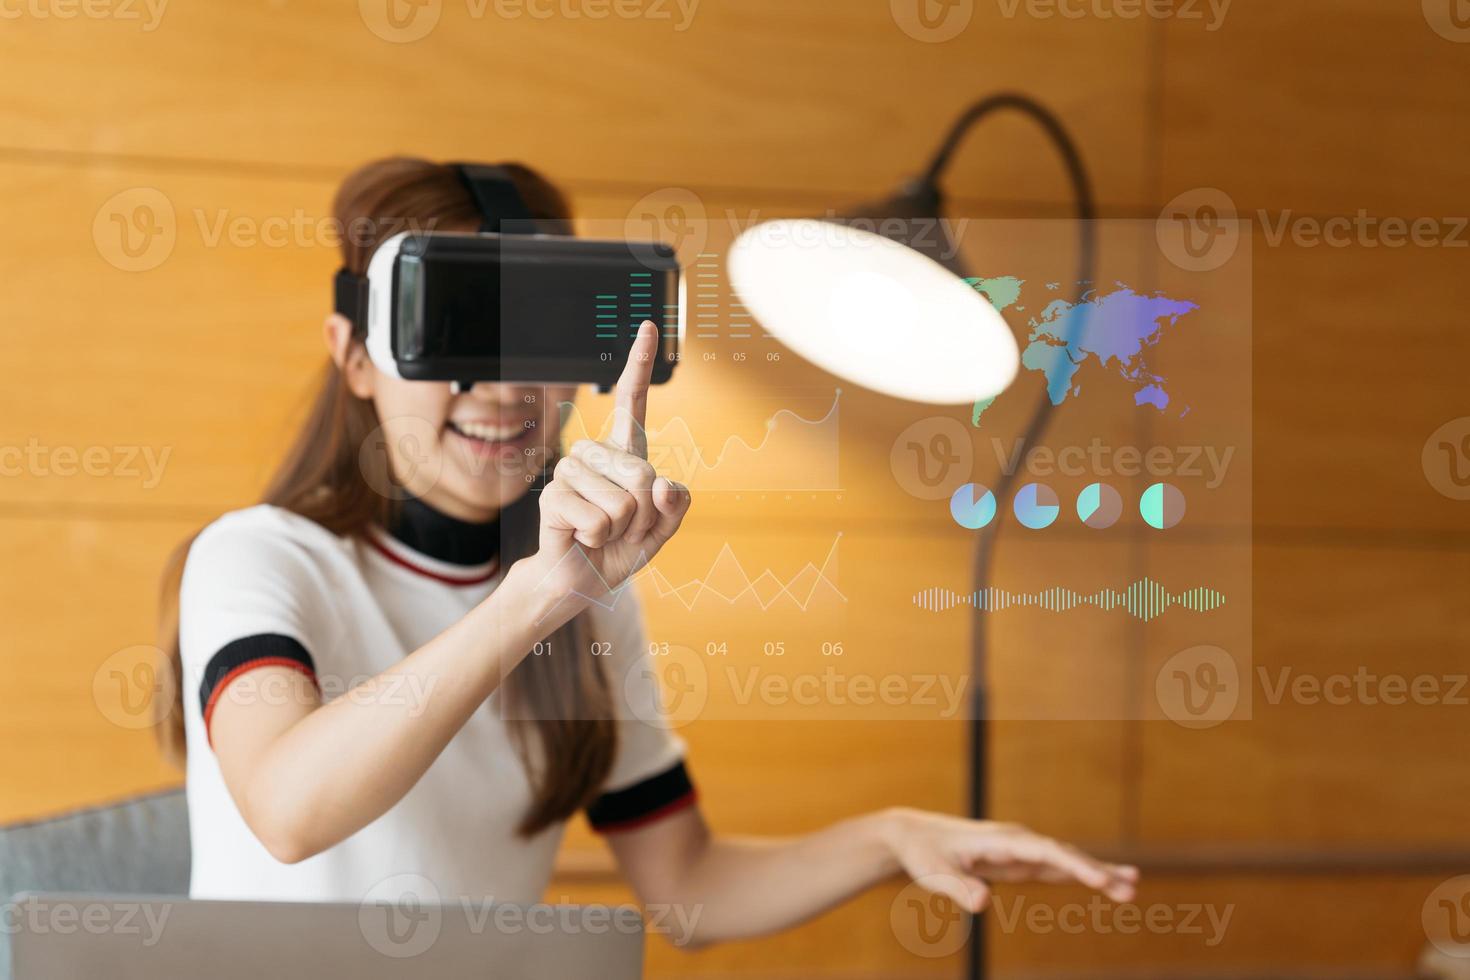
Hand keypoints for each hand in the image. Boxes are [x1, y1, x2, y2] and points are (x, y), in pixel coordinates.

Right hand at [518, 321, 690, 618]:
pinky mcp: (552, 496)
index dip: (640, 364)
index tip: (650, 326)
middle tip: (621, 528)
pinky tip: (582, 537)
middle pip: (642, 474)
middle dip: (643, 515)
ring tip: (602, 533)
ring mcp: (570, 472)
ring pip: (623, 501)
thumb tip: (664, 485)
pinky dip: (599, 538)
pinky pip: (598, 518)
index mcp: (625, 454)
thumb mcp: (661, 530)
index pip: (633, 401)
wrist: (582, 581)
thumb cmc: (620, 548)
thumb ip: (676, 507)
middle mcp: (595, 454)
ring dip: (621, 529)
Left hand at [881, 808, 1138, 912]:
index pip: (1045, 851)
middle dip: (1096, 871)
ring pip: (1066, 860)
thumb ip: (957, 888)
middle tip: (1130, 889)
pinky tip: (1106, 882)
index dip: (1074, 865)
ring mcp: (1021, 850)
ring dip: (1098, 872)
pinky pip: (1057, 868)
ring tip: (1132, 886)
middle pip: (1064, 855)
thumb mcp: (933, 873)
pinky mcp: (1019, 861)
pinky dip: (1082, 875)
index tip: (1100, 880)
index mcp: (1001, 840)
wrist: (913, 836)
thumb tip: (982, 904)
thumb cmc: (923, 854)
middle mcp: (1017, 841)